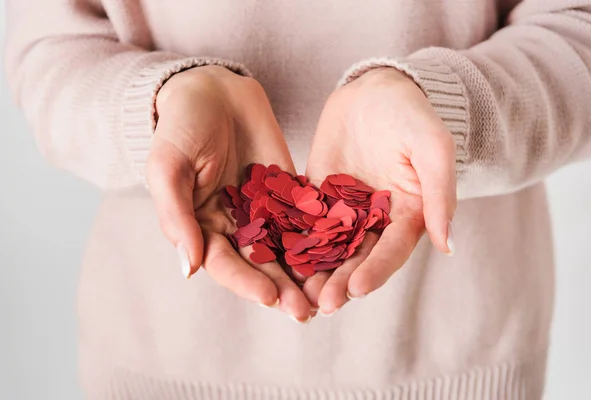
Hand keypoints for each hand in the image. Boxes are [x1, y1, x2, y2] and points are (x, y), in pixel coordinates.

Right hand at [146, 66, 312, 321]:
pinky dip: (320, 238)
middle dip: (281, 289)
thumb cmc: (182, 127)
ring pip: (285, 249)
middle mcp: (235, 225)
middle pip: (260, 265)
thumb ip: (176, 216)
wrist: (213, 90)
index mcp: (202, 226)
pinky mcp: (288, 192)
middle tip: (305, 311)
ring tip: (325, 295)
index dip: (246, 282)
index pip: (225, 264)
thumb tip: (189, 269)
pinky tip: (339, 254)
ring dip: (303, 274)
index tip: (269, 297)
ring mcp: (264, 210)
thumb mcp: (168, 167)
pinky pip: (304, 218)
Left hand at [303, 67, 456, 313]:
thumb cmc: (410, 115)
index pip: (392, 250)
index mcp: (406, 215)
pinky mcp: (317, 197)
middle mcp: (374, 220)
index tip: (357, 289)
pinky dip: (293, 241)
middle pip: (358, 258)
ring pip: (329, 248)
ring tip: (300, 294)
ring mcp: (344, 211)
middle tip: (323, 303)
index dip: (376, 271)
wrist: (373, 89)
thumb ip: (439, 193)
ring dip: (317, 272)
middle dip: (341, 282)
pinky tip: (279, 258)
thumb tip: (448, 245)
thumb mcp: (432, 147)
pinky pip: (304, 222)